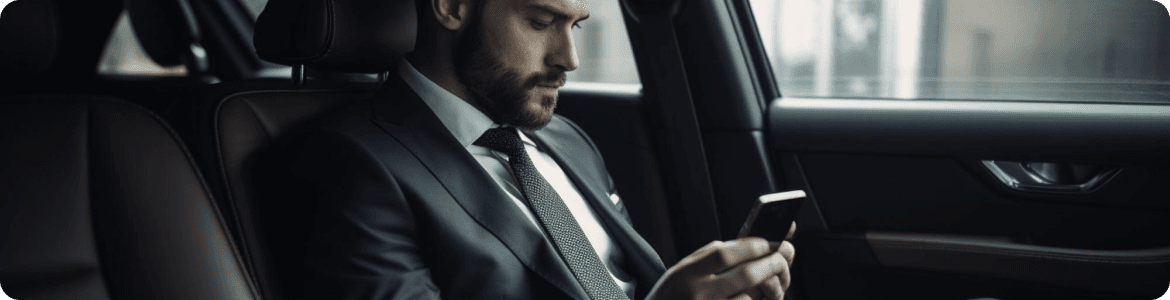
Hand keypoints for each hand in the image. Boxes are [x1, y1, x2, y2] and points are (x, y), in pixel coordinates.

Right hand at [645, 222, 796, 299]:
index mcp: (686, 273)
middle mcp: (697, 293)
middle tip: (782, 259)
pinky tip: (753, 298)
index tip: (767, 242)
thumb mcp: (680, 271)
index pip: (724, 253)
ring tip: (768, 285)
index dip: (752, 246)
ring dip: (766, 290)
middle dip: (771, 264)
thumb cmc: (671, 297)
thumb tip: (751, 243)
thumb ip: (710, 256)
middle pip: (746, 275)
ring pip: (751, 298)